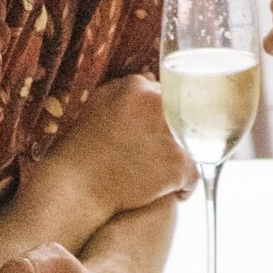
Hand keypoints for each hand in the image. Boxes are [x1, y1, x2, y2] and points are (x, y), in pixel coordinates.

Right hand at [29, 73, 193, 224]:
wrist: (77, 187)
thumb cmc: (80, 152)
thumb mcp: (96, 106)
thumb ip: (123, 90)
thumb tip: (150, 81)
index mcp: (138, 88)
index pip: (167, 95)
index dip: (163, 117)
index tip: (154, 133)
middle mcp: (159, 105)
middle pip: (184, 115)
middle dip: (177, 133)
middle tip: (159, 153)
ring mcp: (172, 134)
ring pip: (193, 144)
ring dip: (181, 157)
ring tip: (161, 172)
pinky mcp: (180, 163)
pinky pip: (196, 173)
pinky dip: (183, 185)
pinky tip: (167, 190)